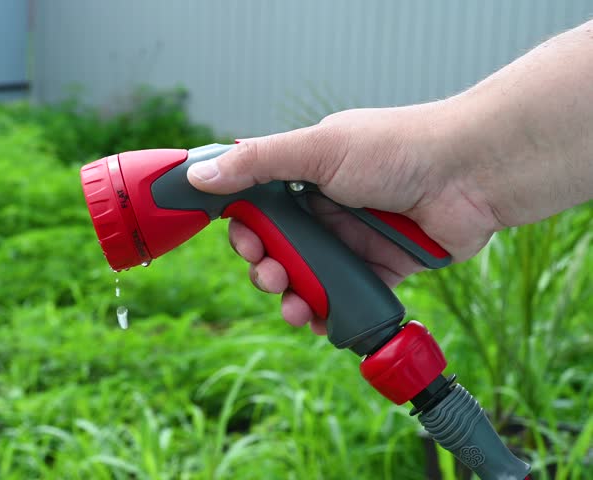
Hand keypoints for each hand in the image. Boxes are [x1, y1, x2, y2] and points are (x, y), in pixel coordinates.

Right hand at [187, 101, 500, 333]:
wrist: (471, 175)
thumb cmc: (397, 149)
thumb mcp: (318, 149)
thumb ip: (256, 163)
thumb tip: (198, 174)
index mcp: (308, 172)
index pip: (258, 205)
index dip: (246, 228)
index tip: (245, 242)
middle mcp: (327, 207)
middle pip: (279, 247)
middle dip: (266, 267)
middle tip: (270, 276)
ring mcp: (353, 239)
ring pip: (308, 277)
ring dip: (292, 296)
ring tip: (295, 307)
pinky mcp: (380, 268)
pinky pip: (344, 297)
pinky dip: (328, 313)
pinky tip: (319, 320)